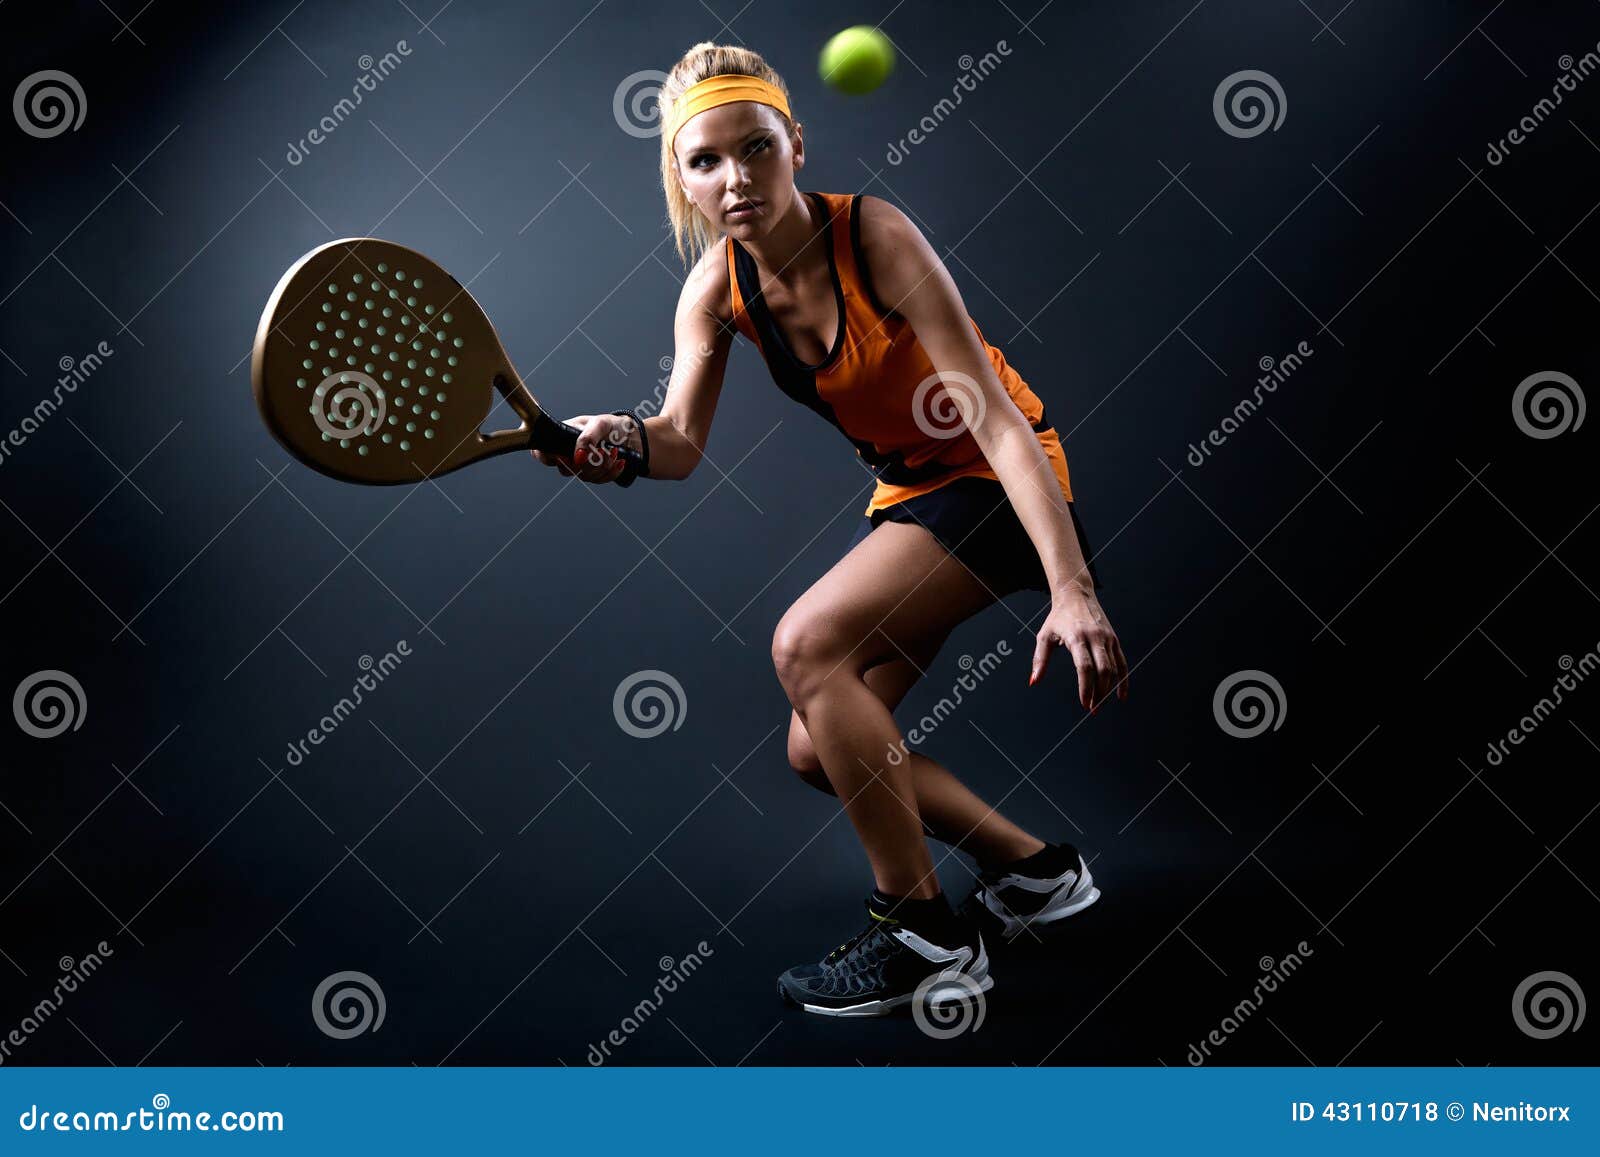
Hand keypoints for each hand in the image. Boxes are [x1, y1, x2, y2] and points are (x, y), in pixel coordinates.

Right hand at [529, 413, 627, 483]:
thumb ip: (587, 438)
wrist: (631, 435)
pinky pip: (599, 481)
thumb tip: (578, 457)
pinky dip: (611, 472)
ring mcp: (580, 465)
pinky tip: (620, 461)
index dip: (546, 457)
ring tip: (615, 451)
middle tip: (603, 450)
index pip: (542, 452)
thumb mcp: (599, 424)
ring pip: (584, 477)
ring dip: (603, 466)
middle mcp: (568, 453)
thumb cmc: (610, 425)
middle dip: (587, 463)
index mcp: (562, 437)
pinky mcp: (594, 474)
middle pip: (566, 470)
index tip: (562, 456)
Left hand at [1030, 587, 1128, 713]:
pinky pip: (1122, 663)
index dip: (1086, 687)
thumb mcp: (1044, 636)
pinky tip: (1120, 695)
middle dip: (1099, 693)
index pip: (1085, 667)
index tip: (1084, 703)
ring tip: (1100, 704)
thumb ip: (1039, 660)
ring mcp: (1108, 638)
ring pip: (1114, 668)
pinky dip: (1123, 680)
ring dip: (1109, 689)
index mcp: (1077, 637)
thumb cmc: (1057, 618)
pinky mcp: (1114, 639)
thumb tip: (1033, 682)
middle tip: (1092, 709)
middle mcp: (1096, 637)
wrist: (1076, 595)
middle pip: (1103, 670)